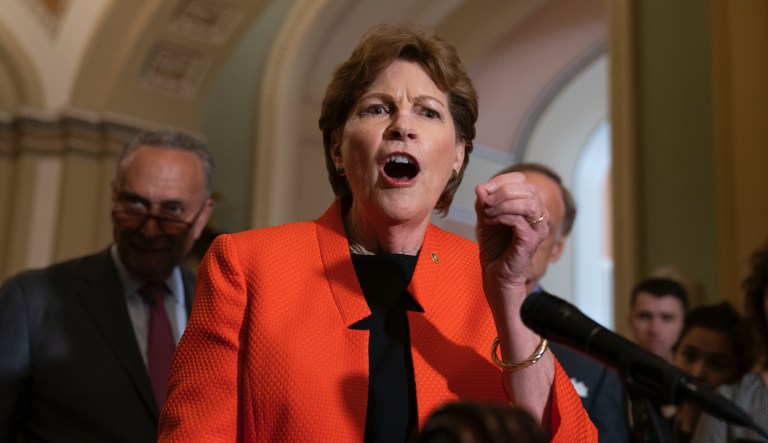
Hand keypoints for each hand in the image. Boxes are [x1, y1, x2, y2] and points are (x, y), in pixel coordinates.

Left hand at [474, 172, 548, 291]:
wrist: (495, 274)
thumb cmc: (494, 247)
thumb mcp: (485, 218)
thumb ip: (484, 202)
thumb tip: (480, 187)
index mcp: (530, 205)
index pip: (522, 180)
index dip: (502, 180)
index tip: (484, 190)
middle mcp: (539, 215)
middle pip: (527, 188)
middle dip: (502, 191)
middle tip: (485, 202)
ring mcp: (538, 228)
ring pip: (528, 203)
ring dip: (503, 204)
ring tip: (487, 213)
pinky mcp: (531, 241)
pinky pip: (520, 220)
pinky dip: (502, 217)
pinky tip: (490, 222)